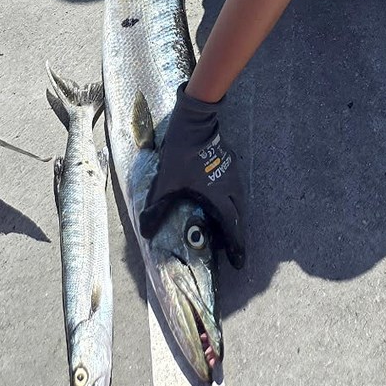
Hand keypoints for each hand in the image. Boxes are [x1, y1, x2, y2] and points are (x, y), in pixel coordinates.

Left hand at [140, 85, 244, 267]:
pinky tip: (220, 199)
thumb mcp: (166, 184)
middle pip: (239, 217)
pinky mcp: (230, 163)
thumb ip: (158, 209)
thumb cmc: (181, 156)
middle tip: (231, 247)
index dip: (236, 246)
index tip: (239, 262)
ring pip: (239, 202)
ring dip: (234, 216)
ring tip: (226, 225)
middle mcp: (231, 189)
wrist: (194, 123)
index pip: (231, 227)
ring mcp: (233, 174)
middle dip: (236, 234)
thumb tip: (146, 232)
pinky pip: (235, 188)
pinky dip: (231, 200)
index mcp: (218, 197)